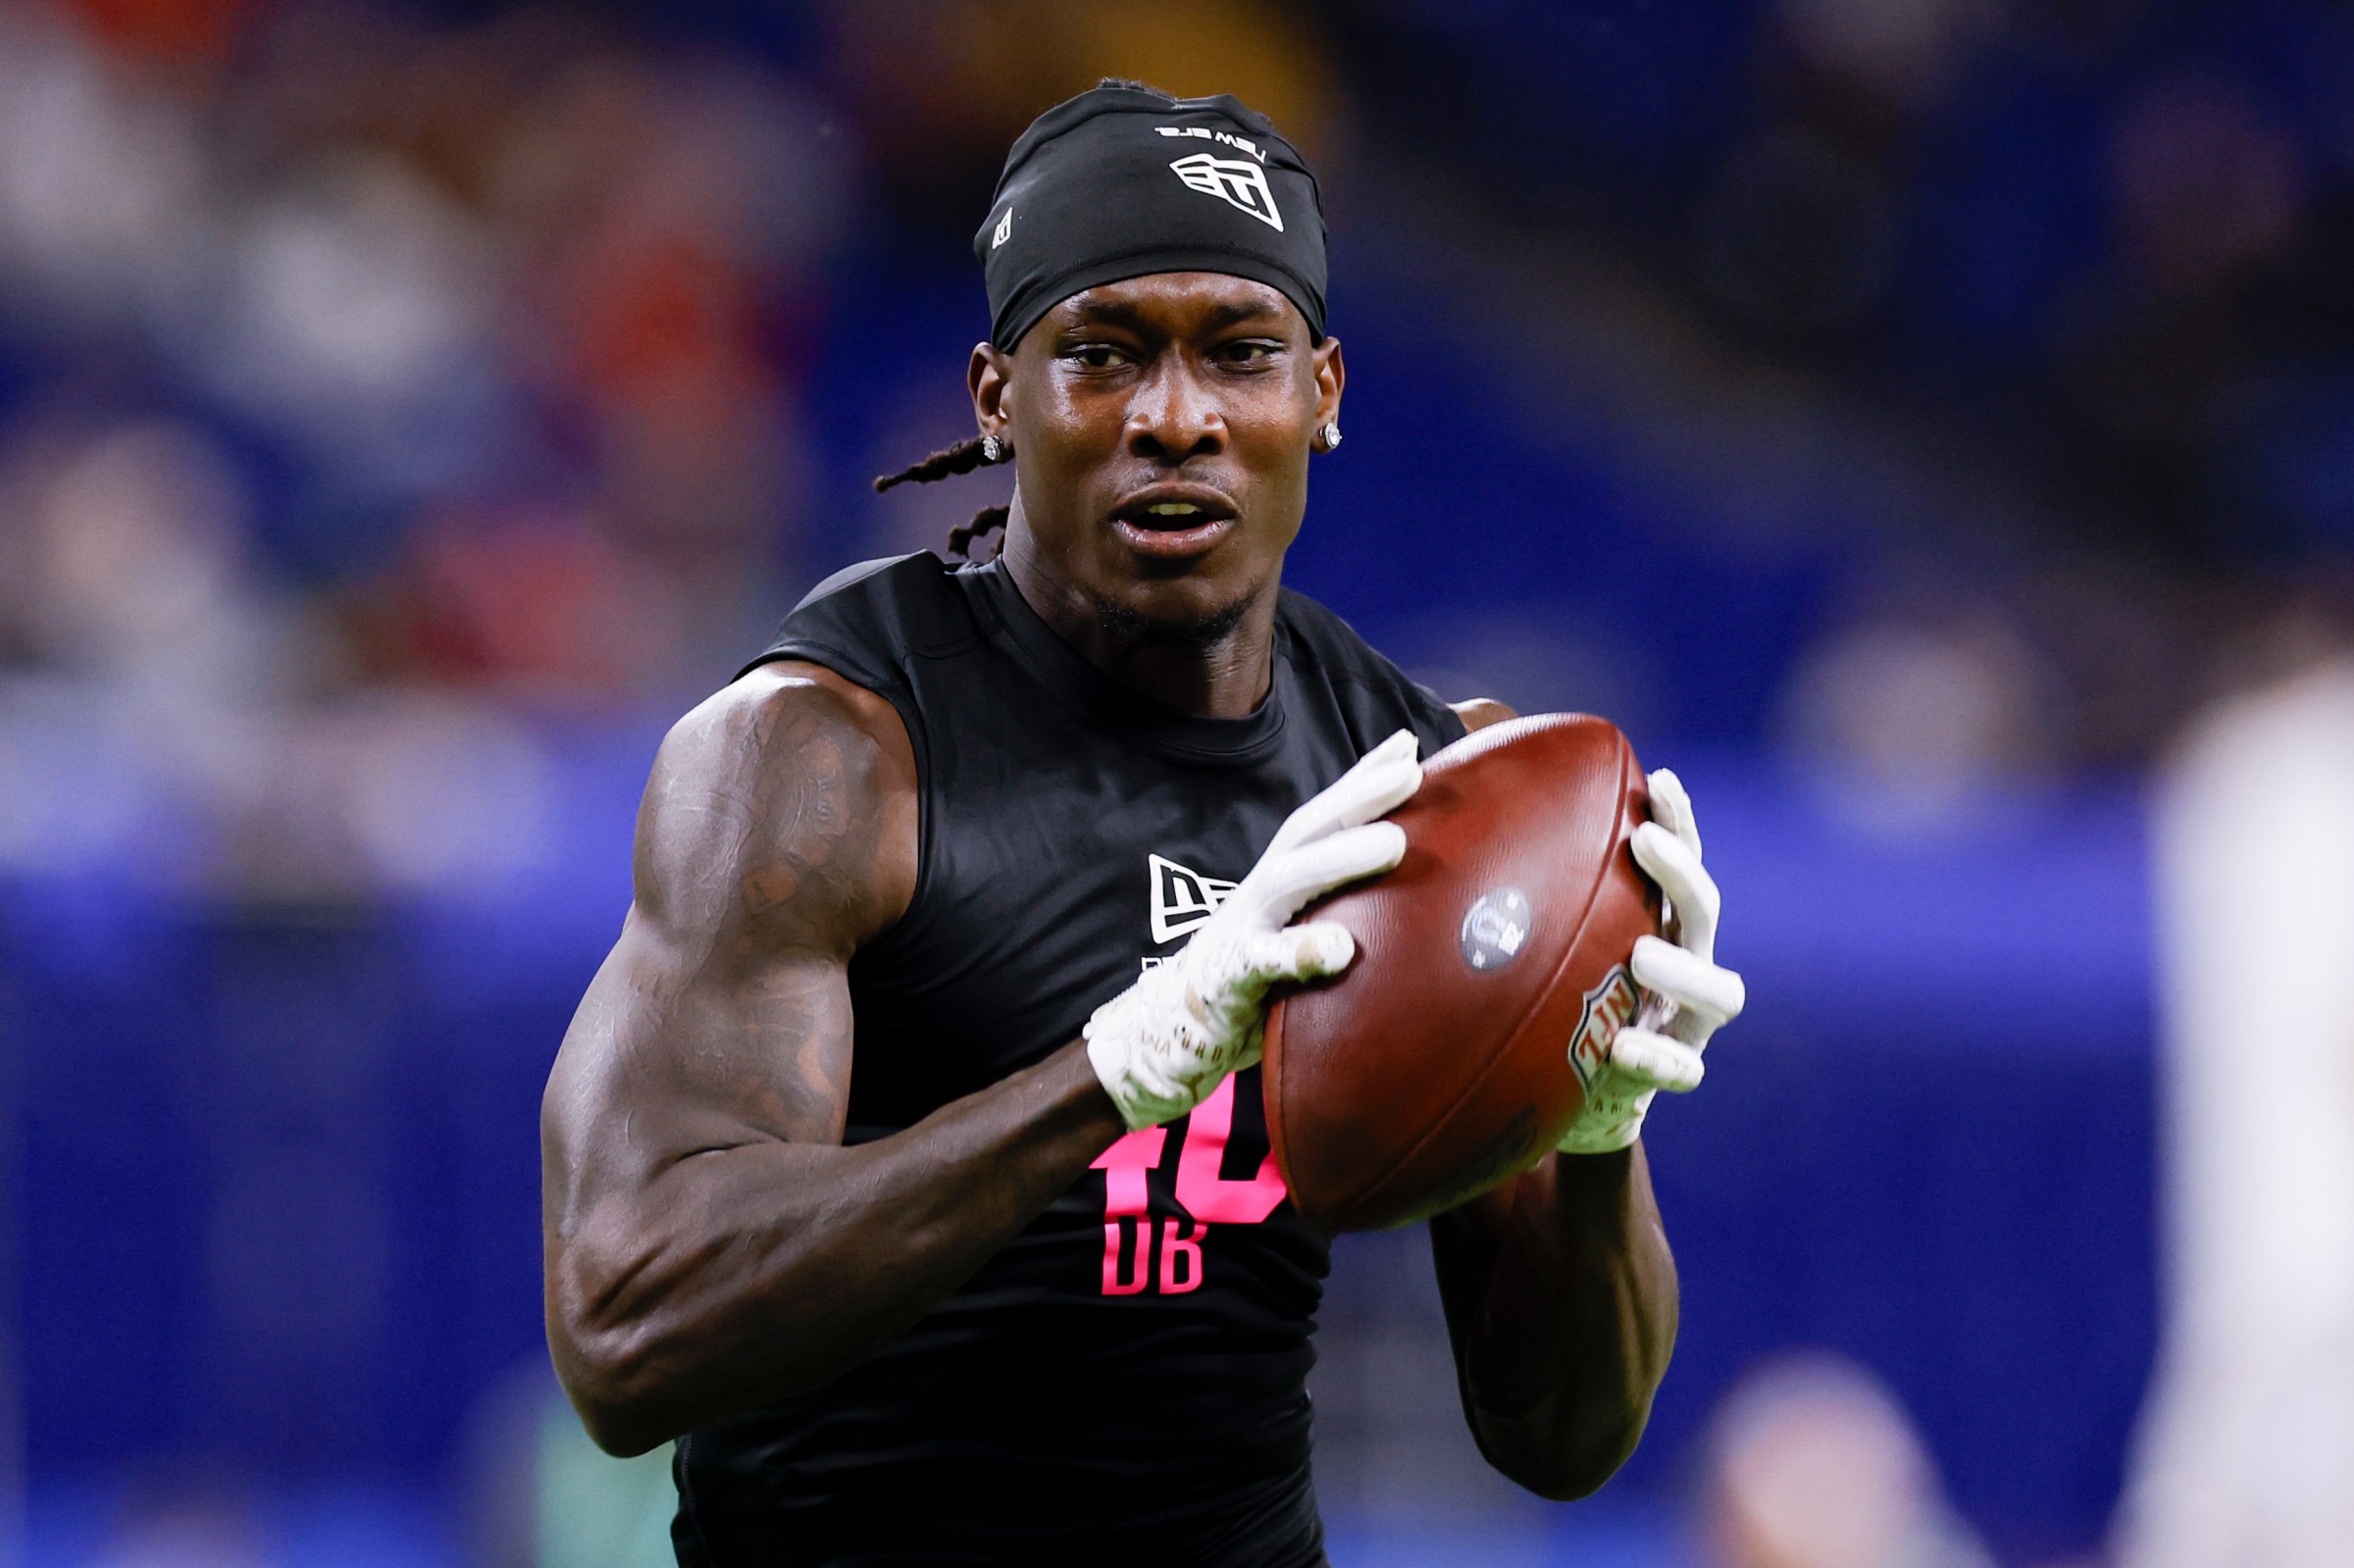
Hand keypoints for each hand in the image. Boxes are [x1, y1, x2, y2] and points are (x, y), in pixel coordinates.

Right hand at [1085, 730, 1422, 1128]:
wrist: (1174, 1027)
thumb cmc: (1255, 969)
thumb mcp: (1299, 924)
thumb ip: (1338, 898)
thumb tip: (1401, 867)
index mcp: (1283, 876)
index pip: (1325, 816)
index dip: (1362, 779)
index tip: (1407, 745)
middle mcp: (1263, 890)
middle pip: (1309, 832)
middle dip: (1357, 797)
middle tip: (1411, 774)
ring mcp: (1244, 928)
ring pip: (1289, 882)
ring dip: (1340, 859)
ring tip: (1394, 843)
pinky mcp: (1232, 977)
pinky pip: (1264, 961)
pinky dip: (1300, 952)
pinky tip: (1340, 948)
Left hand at [1557, 767, 1745, 1154]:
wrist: (1568, 1093)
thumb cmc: (1550, 999)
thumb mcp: (1539, 940)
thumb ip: (1522, 888)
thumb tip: (1465, 800)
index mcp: (1658, 924)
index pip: (1682, 863)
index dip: (1679, 821)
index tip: (1656, 779)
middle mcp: (1685, 965)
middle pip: (1706, 913)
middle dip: (1682, 873)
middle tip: (1644, 842)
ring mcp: (1686, 1022)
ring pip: (1721, 993)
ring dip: (1685, 970)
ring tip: (1642, 955)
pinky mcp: (1672, 1075)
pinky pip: (1683, 1070)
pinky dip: (1658, 1057)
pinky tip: (1623, 1047)